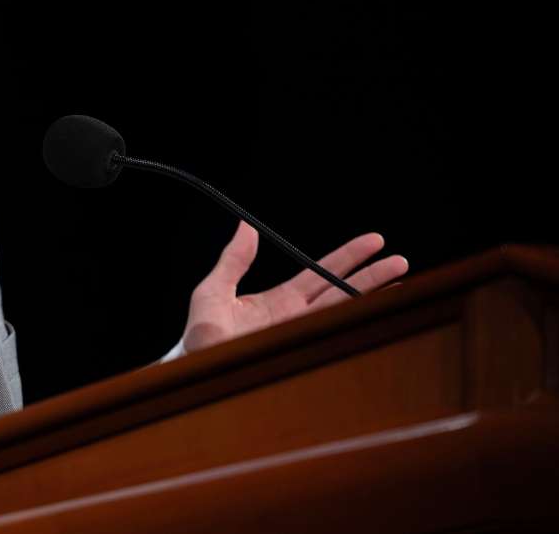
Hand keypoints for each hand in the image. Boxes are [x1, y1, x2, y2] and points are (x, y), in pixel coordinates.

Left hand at [182, 221, 408, 352]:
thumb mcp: (212, 290)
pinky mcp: (300, 354)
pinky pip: (333, 338)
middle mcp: (295, 318)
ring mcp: (300, 337)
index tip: (374, 241)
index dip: (346, 257)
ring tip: (403, 280)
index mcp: (279, 301)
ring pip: (343, 313)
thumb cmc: (199, 335)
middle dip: (371, 275)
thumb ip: (233, 260)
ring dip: (372, 297)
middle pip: (340, 291)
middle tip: (400, 260)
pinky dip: (357, 327)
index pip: (319, 274)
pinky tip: (381, 316)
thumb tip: (246, 225)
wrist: (192, 370)